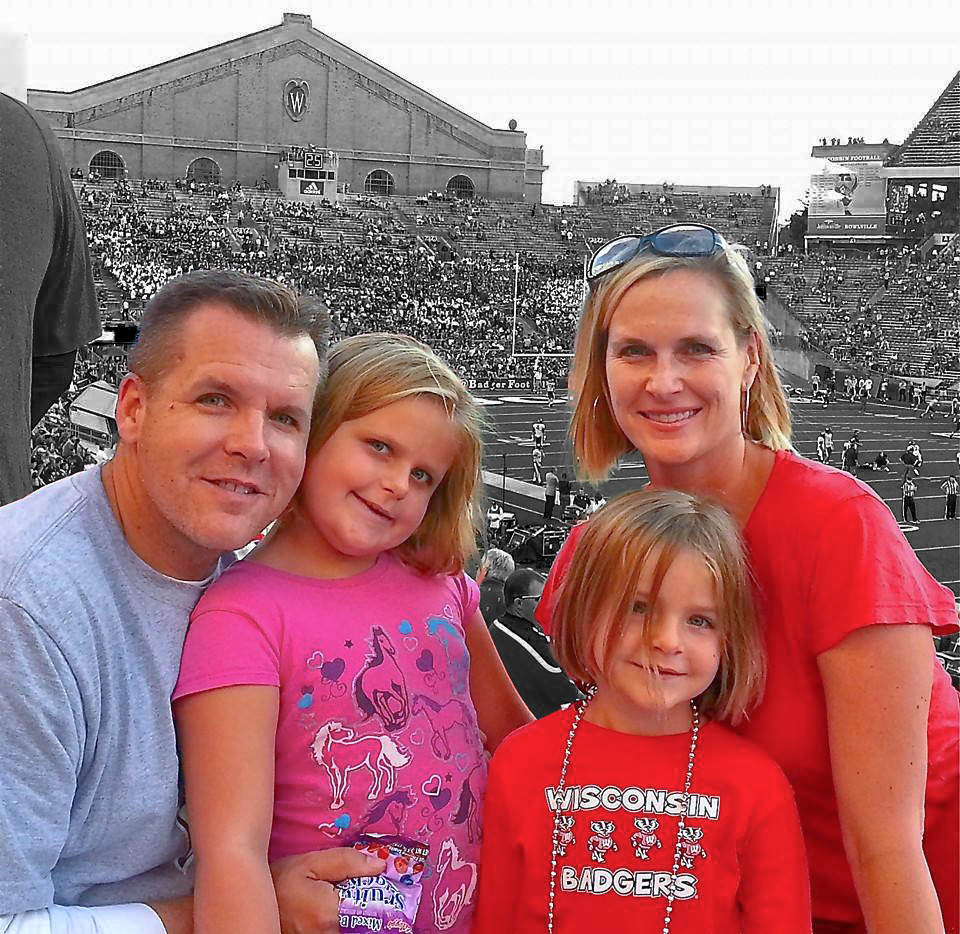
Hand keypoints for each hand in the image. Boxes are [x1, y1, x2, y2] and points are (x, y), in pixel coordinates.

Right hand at [271, 847, 385, 933]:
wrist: (250, 901)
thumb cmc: (281, 880)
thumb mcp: (312, 863)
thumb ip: (347, 862)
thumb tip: (380, 865)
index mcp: (329, 913)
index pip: (372, 910)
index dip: (380, 897)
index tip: (384, 886)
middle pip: (364, 924)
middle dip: (369, 907)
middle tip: (363, 892)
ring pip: (353, 929)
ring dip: (356, 916)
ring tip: (348, 899)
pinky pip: (339, 931)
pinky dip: (344, 922)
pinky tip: (335, 910)